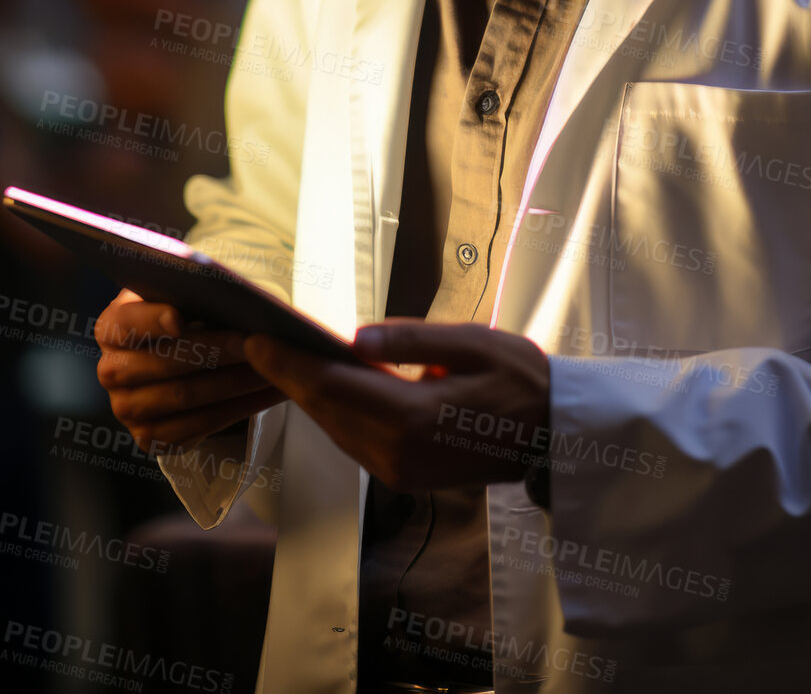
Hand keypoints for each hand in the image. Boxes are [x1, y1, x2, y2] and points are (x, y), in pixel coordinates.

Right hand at [94, 289, 285, 451]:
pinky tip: (266, 393)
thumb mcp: (180, 298)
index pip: (127, 323)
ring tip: (272, 369)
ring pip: (186, 396)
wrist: (180, 362)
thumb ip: (191, 293)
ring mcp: (126, 409)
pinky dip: (239, 409)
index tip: (180, 318)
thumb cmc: (186, 318)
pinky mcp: (149, 438)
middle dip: (217, 351)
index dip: (152, 320)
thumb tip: (223, 290)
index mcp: (111, 328)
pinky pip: (199, 425)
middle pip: (166, 363)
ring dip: (235, 382)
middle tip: (256, 342)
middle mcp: (111, 371)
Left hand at [242, 317, 549, 491]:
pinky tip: (325, 386)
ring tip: (284, 359)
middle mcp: (398, 453)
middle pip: (325, 411)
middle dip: (288, 376)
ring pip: (335, 429)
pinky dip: (333, 412)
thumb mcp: (473, 343)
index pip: (332, 387)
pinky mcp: (403, 476)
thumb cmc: (520, 380)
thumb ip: (412, 339)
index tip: (257, 337)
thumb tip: (355, 335)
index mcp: (413, 418)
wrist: (553, 435)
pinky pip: (354, 441)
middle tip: (260, 341)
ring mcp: (399, 471)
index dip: (289, 362)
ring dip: (308, 396)